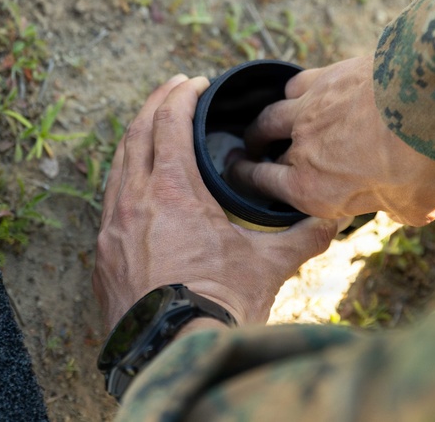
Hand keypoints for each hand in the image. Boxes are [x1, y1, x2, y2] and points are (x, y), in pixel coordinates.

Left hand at [92, 74, 339, 332]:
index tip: (194, 82)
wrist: (173, 353)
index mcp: (173, 190)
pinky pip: (109, 200)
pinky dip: (124, 177)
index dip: (182, 95)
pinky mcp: (102, 255)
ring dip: (136, 138)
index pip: (170, 122)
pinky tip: (136, 183)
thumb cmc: (220, 305)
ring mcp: (112, 228)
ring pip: (118, 165)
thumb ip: (301, 236)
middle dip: (155, 103)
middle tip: (172, 88)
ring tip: (152, 127)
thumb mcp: (268, 265)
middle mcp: (134, 200)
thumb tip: (332, 220)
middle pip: (136, 132)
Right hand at [228, 56, 434, 225]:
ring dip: (265, 121)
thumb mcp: (418, 204)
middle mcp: (303, 149)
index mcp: (315, 190)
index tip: (241, 175)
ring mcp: (310, 109)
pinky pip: (296, 84)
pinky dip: (293, 92)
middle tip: (254, 149)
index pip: (264, 184)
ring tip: (266, 123)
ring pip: (271, 114)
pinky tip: (301, 92)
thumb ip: (403, 212)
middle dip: (256, 150)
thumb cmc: (422, 160)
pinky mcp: (325, 77)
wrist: (427, 100)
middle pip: (264, 147)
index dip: (248, 179)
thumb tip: (408, 211)